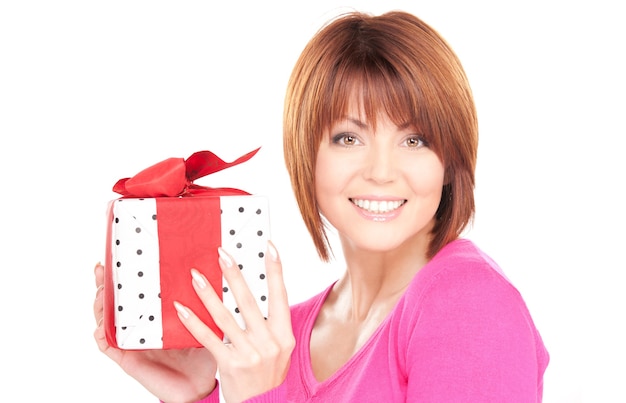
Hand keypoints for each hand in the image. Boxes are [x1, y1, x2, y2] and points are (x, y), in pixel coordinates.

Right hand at [93, 263, 217, 402]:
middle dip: (103, 285)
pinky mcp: (128, 359)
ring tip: (100, 292)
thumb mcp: (200, 322)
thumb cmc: (201, 354)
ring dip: (99, 306)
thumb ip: (199, 303)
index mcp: (153, 318)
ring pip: (105, 321)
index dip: (123, 278)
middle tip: (100, 268)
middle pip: (114, 303)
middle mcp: (137, 329)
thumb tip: (206, 273)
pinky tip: (101, 326)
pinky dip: (101, 335)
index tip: (117, 257)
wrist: (198, 385)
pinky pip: (108, 346)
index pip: (134, 293)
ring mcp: (130, 343)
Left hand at [173, 241, 294, 402]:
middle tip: (221, 252)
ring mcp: (250, 354)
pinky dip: (194, 322)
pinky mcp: (230, 365)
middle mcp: (270, 343)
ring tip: (195, 275)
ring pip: (225, 317)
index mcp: (284, 335)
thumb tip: (257, 291)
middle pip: (249, 301)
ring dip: (208, 293)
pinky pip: (209, 339)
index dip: (275, 270)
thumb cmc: (267, 374)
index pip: (280, 296)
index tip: (269, 246)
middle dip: (234, 275)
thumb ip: (271, 324)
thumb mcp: (279, 349)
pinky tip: (182, 308)